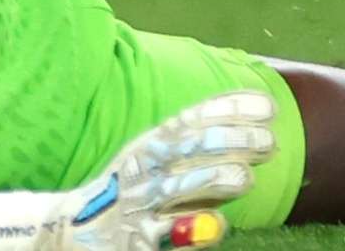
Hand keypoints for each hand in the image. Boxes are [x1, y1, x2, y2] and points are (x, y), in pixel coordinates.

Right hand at [53, 90, 275, 250]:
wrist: (75, 231)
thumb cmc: (131, 193)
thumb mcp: (156, 158)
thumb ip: (197, 146)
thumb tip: (256, 130)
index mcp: (150, 144)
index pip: (193, 120)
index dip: (230, 110)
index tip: (268, 107)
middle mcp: (143, 168)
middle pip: (188, 148)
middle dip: (230, 141)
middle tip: (269, 143)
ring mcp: (138, 204)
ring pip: (177, 187)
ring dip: (211, 179)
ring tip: (246, 179)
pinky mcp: (135, 240)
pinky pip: (165, 235)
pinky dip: (191, 229)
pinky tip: (217, 225)